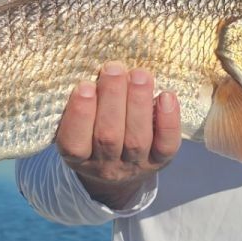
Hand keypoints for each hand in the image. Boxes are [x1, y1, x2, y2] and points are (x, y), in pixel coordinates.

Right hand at [57, 61, 181, 208]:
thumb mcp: (77, 126)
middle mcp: (105, 165)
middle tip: (114, 68)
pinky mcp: (160, 161)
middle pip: (108, 137)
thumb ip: (81, 103)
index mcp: (77, 157)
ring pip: (137, 139)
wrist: (119, 173)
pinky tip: (166, 96)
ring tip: (139, 74)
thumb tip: (93, 67)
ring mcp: (135, 165)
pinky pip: (166, 145)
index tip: (84, 86)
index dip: (79, 115)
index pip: (73, 143)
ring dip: (138, 104)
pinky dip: (168, 121)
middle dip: (112, 99)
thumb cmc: (93, 134)